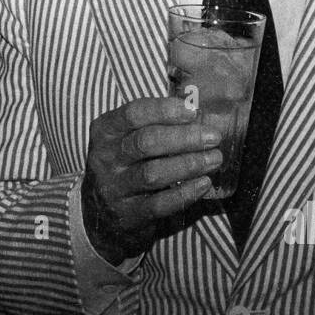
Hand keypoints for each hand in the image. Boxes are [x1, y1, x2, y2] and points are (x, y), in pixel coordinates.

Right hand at [81, 96, 221, 263]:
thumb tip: (195, 100)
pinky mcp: (128, 214)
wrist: (100, 210)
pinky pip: (158, 204)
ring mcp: (115, 188)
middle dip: (184, 138)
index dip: (164, 110)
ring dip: (188, 164)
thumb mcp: (126, 136)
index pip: (133, 114)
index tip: (193, 111)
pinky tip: (203, 184)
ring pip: (152, 173)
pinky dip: (184, 193)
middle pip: (145, 142)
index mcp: (106, 131)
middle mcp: (106, 158)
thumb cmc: (125, 162)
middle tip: (212, 137)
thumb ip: (153, 119)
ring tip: (214, 159)